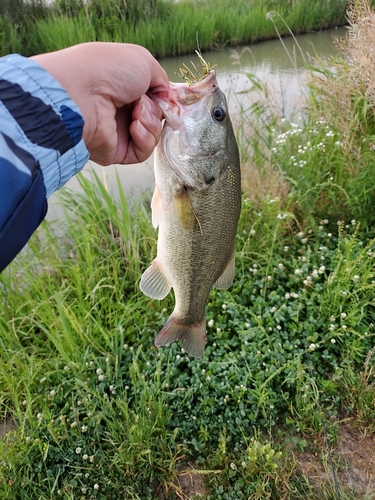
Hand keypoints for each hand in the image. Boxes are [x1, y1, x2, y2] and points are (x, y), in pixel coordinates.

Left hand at [31, 42, 168, 164]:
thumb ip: (161, 79)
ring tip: (136, 113)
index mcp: (124, 87)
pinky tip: (134, 127)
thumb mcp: (143, 61)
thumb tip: (167, 96)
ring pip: (152, 135)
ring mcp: (119, 132)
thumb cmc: (108, 70)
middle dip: (155, 110)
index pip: (154, 99)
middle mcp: (121, 110)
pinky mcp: (117, 152)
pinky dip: (145, 139)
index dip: (163, 100)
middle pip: (156, 117)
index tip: (168, 99)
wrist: (81, 94)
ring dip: (151, 123)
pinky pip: (142, 152)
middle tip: (141, 103)